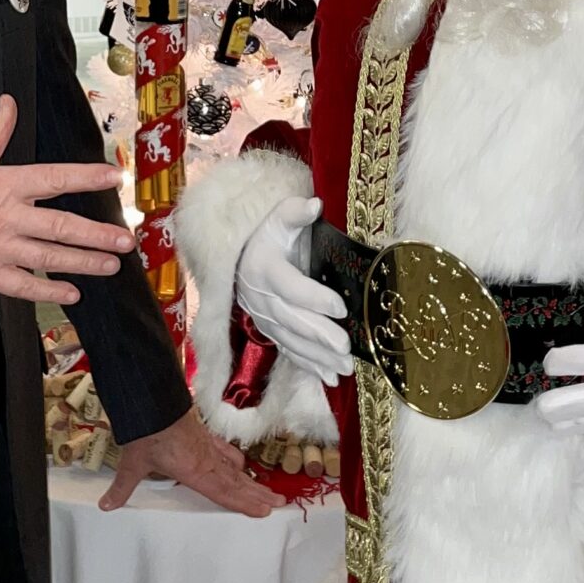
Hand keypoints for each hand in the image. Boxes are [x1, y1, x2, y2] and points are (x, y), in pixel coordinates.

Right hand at [0, 96, 132, 305]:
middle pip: (60, 226)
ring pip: (48, 258)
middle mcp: (4, 216)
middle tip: (126, 241)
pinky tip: (71, 293)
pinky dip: (48, 291)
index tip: (114, 178)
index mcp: (2, 183)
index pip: (54, 178)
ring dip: (83, 263)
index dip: (86, 177)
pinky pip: (21, 286)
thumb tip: (8, 101)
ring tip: (110, 266)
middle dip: (98, 235)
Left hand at [101, 407, 277, 517]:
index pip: (223, 492)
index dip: (244, 503)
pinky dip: (235, 459)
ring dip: (252, 481)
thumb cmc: (145, 433)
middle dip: (257, 494)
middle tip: (279, 503)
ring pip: (235, 468)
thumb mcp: (133, 461)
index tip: (264, 511)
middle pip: (236, 482)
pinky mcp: (203, 435)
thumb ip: (123, 486)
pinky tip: (241, 464)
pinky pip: (225, 451)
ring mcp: (207, 446)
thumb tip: (106, 506)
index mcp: (194, 471)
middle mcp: (206, 460)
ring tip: (271, 491)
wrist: (152, 400)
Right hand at [233, 194, 350, 383]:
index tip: (340, 306)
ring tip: (345, 367)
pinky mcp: (270, 331)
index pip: (290, 287)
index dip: (314, 298)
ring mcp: (264, 318)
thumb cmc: (266, 235)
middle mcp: (261, 298)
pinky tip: (331, 378)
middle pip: (292, 319)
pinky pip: (289, 351)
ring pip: (292, 341)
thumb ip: (294, 212)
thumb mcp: (276, 218)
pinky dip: (309, 366)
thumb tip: (315, 204)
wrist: (238, 257)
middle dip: (320, 335)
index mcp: (264, 269)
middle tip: (345, 347)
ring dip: (318, 356)